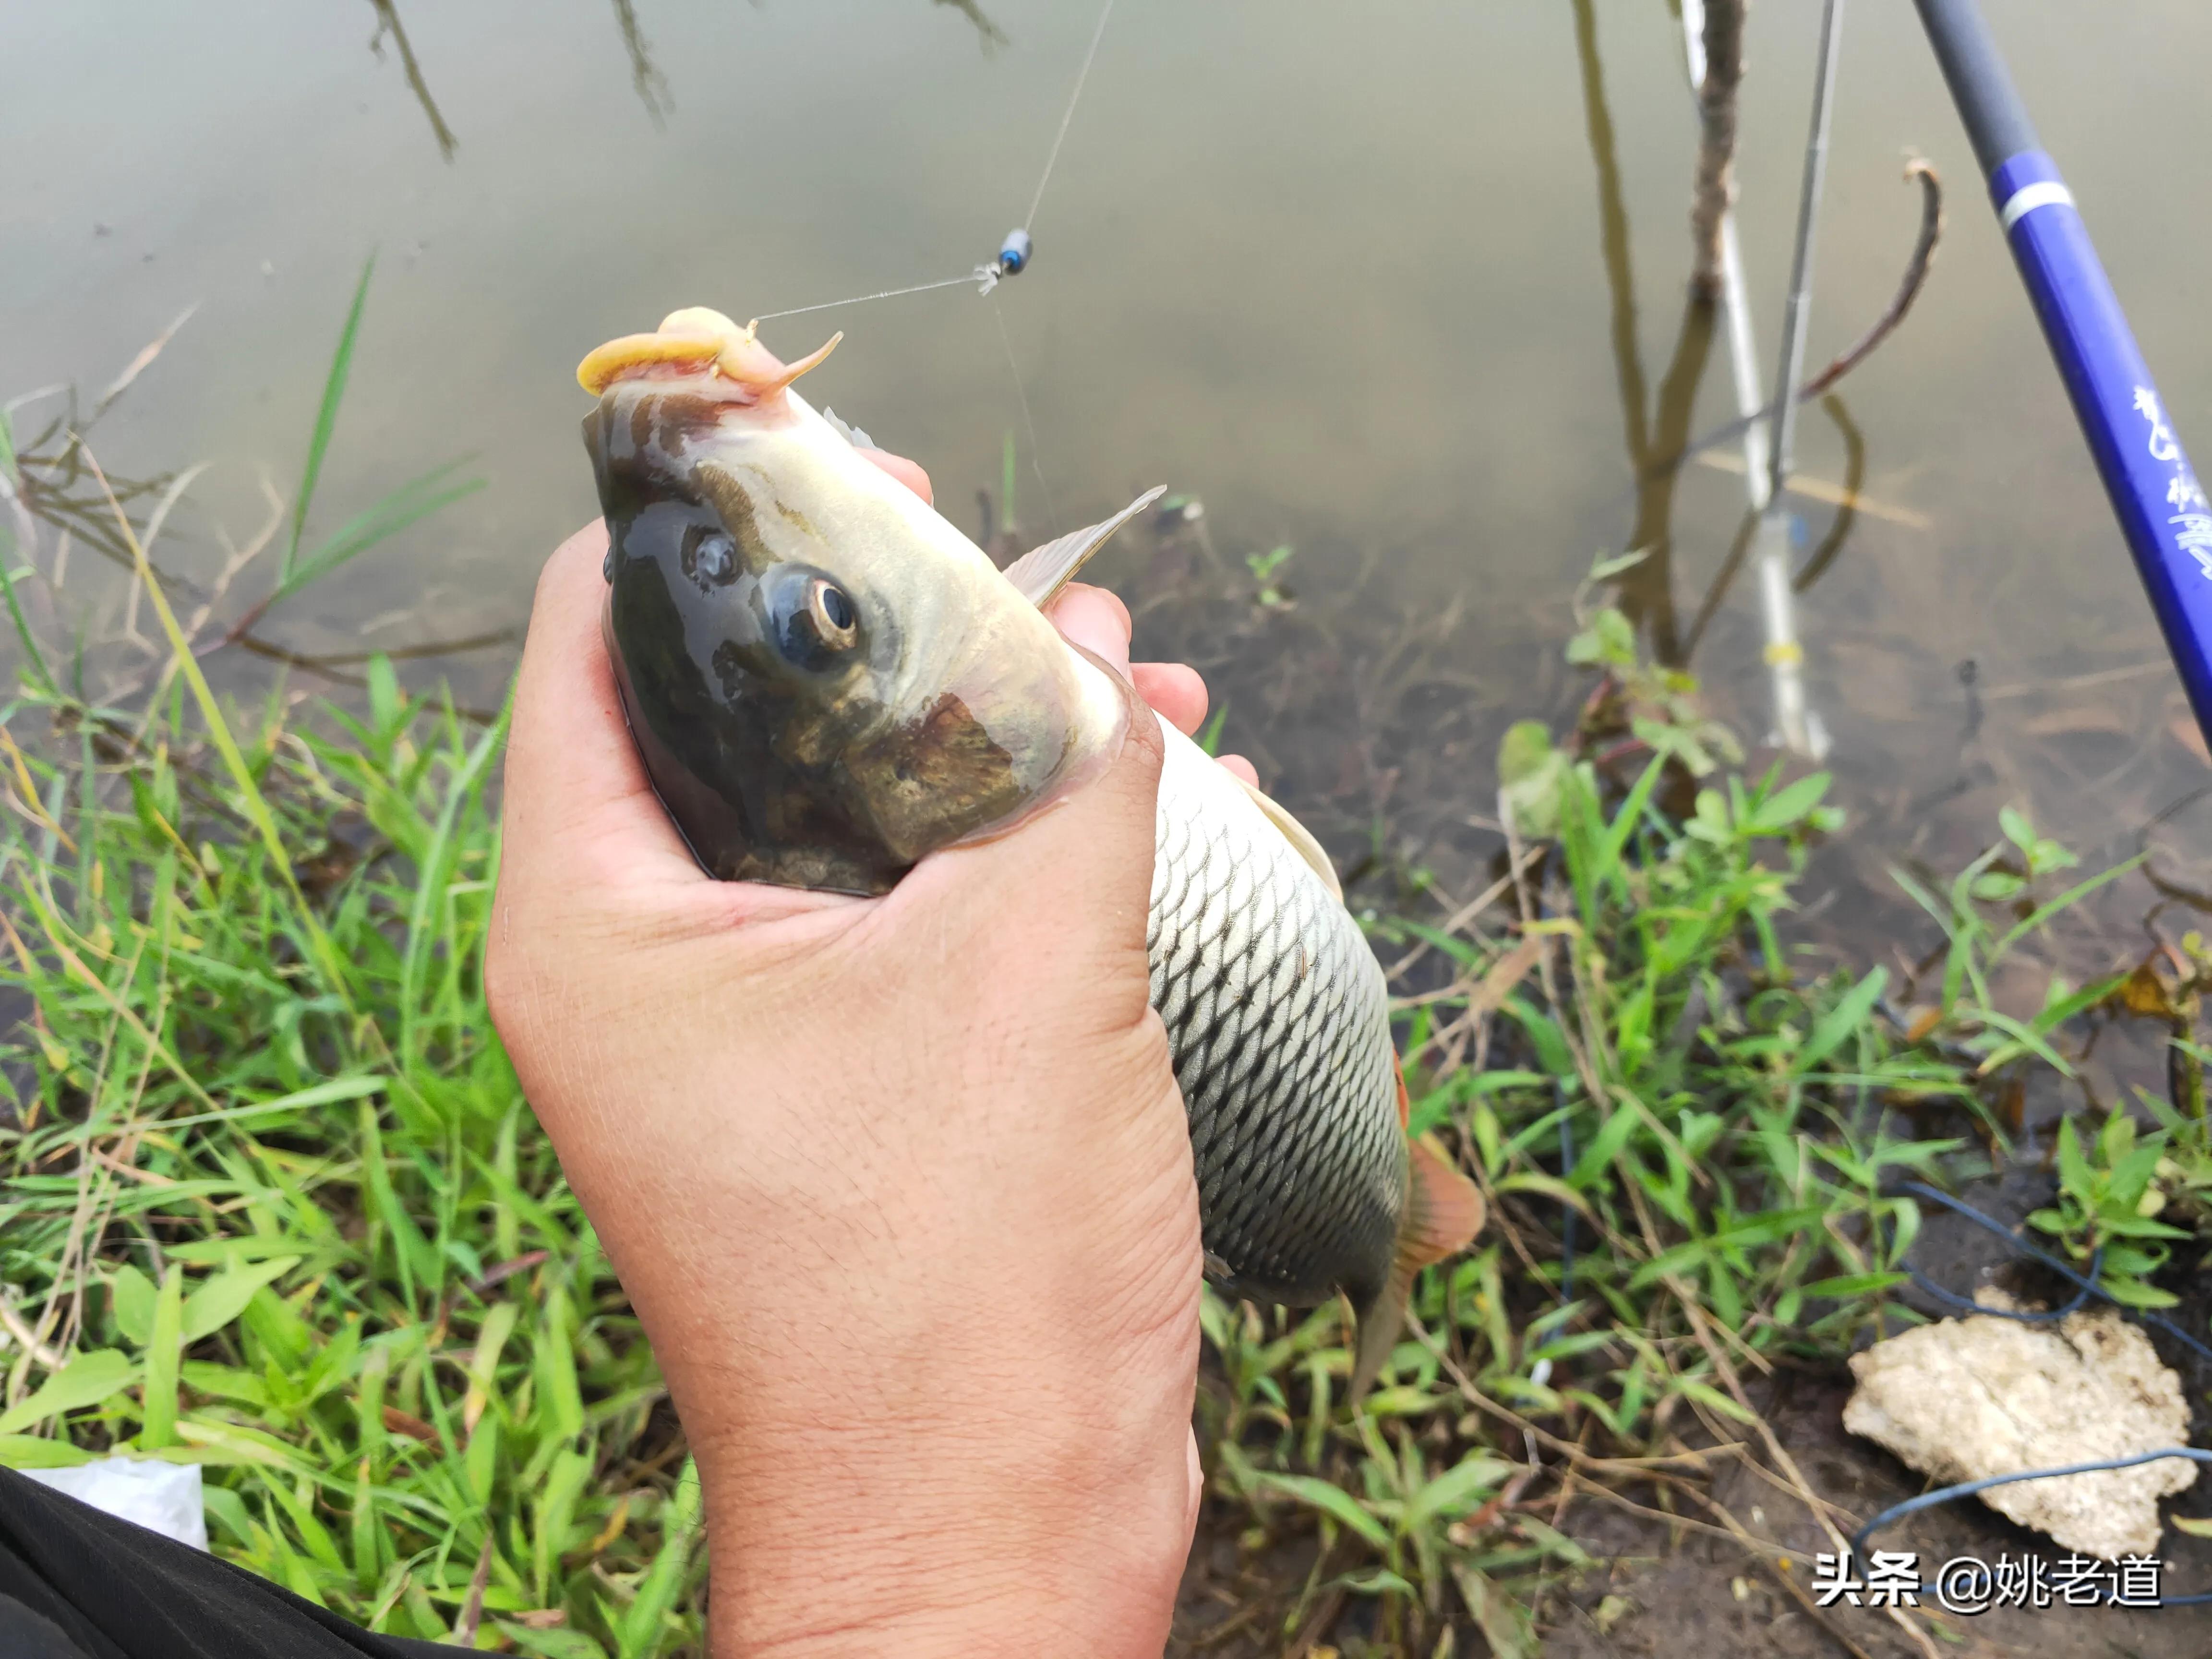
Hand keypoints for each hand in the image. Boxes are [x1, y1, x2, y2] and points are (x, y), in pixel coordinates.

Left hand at [487, 452, 1224, 1656]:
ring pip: (841, 820)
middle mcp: (643, 974)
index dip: (713, 532)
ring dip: (975, 741)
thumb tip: (1091, 641)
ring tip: (1117, 670)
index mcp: (602, 924)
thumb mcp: (1031, 973)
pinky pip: (903, 916)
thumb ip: (1062, 772)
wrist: (993, 1537)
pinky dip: (1005, 851)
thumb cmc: (963, 1287)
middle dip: (882, 633)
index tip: (838, 465)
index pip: (598, 644)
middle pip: (735, 720)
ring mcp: (741, 1041)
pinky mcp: (839, 1091)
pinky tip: (1139, 796)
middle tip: (999, 556)